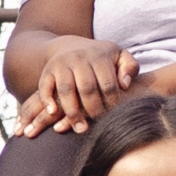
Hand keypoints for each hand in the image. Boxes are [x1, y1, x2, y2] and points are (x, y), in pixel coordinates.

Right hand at [19, 37, 138, 136]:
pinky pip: (45, 87)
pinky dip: (47, 100)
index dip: (112, 103)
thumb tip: (125, 84)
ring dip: (73, 112)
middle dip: (94, 110)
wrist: (70, 46)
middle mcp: (79, 58)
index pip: (108, 84)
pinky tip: (52, 113)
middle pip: (87, 88)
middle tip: (100, 125)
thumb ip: (130, 67)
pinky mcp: (47, 71)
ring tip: (81, 128)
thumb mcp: (119, 56)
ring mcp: (62, 64)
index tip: (115, 116)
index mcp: (100, 56)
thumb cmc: (100, 57)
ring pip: (66, 90)